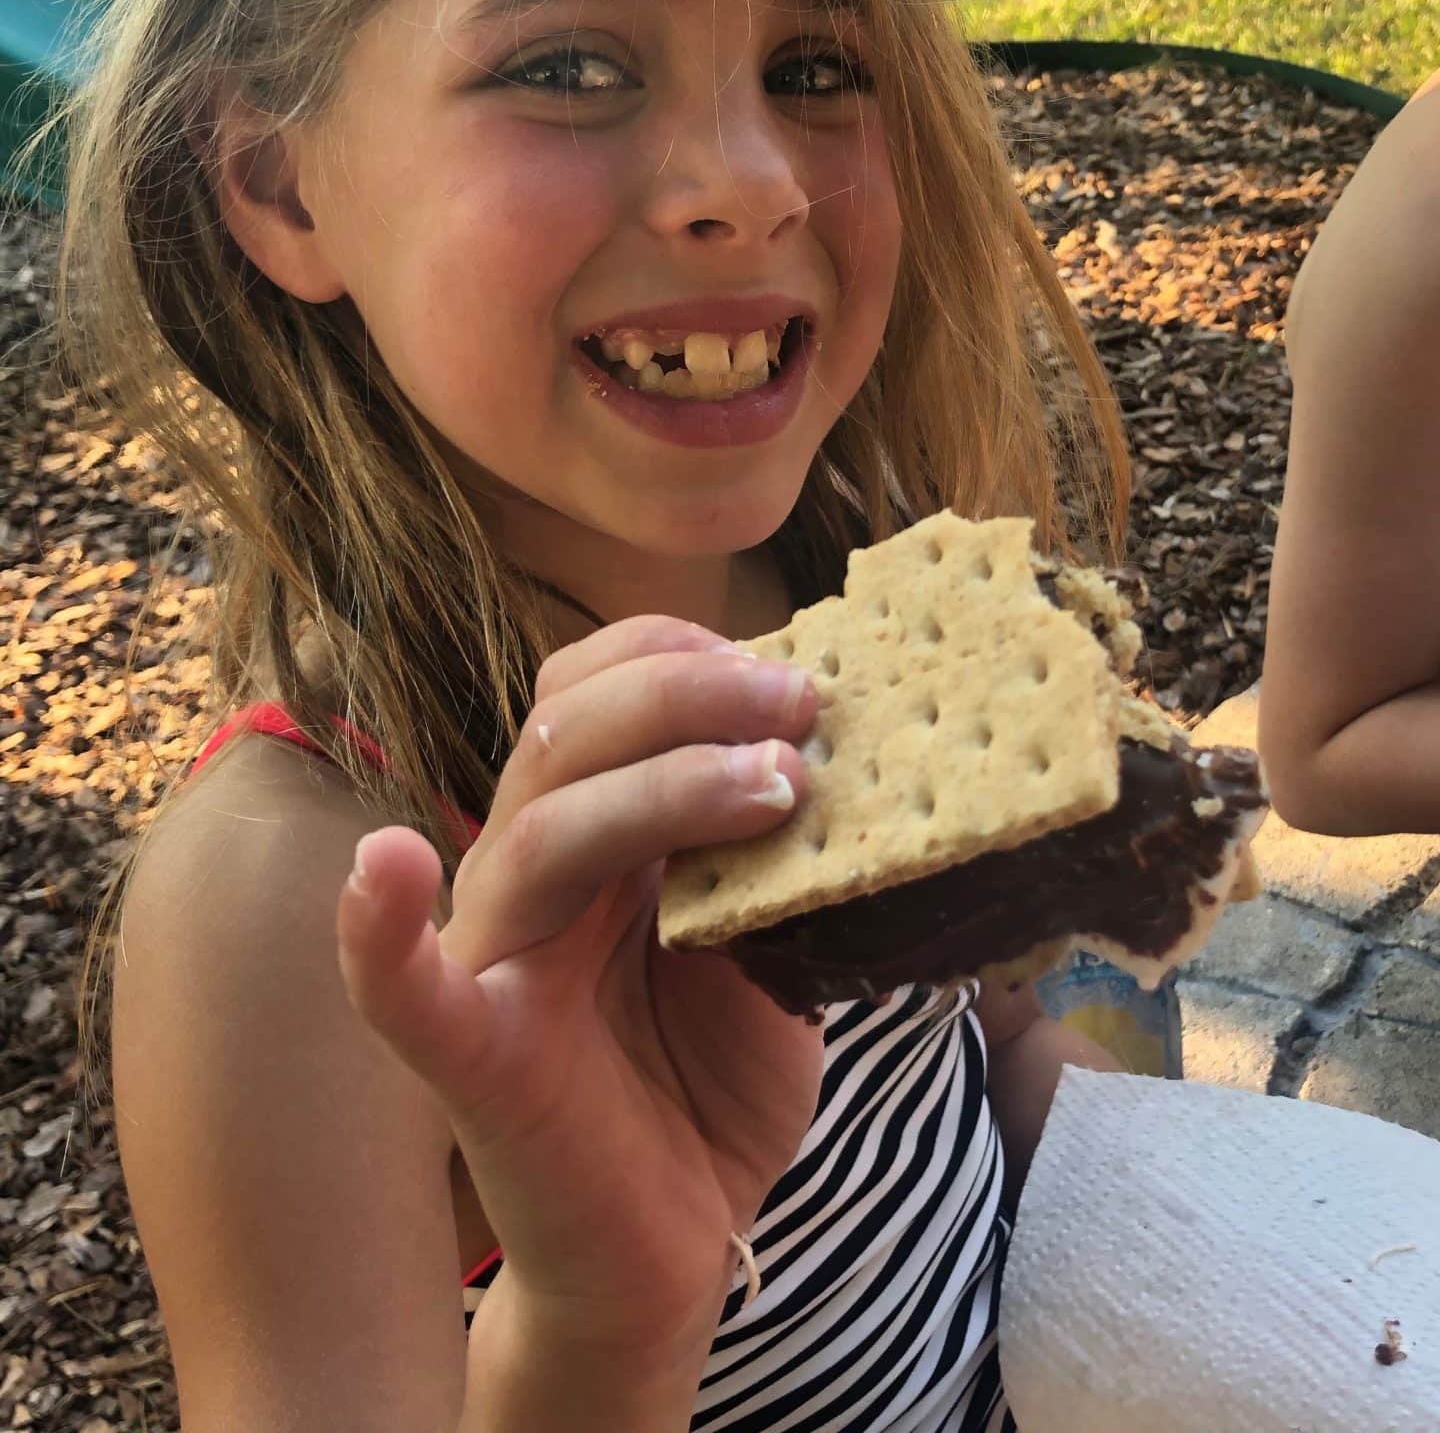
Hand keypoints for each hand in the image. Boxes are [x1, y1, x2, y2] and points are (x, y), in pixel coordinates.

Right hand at [336, 618, 824, 1357]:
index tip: (794, 666)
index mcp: (594, 830)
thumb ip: (782, 858)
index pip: (597, 690)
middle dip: (692, 696)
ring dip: (662, 783)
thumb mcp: (772, 944)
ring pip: (543, 827)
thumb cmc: (712, 1083)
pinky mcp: (472, 1058)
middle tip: (805, 706)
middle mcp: (530, 872)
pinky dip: (380, 932)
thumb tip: (852, 755)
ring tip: (776, 787)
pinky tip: (386, 868)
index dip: (686, 656)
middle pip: (569, 731)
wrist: (678, 1248)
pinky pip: (401, 991)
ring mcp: (496, 956)